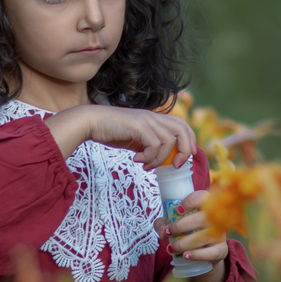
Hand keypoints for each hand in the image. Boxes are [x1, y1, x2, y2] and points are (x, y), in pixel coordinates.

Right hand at [46, 104, 196, 168]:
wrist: (91, 122)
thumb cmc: (110, 131)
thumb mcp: (134, 139)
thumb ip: (147, 145)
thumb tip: (158, 160)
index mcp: (154, 118)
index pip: (181, 123)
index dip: (189, 139)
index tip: (188, 156)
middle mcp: (153, 117)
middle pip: (182, 128)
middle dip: (185, 149)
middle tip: (177, 165)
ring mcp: (146, 120)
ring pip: (168, 141)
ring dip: (160, 159)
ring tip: (147, 165)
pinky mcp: (138, 126)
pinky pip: (154, 145)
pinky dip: (148, 157)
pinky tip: (136, 159)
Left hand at [154, 190, 227, 281]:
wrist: (206, 250)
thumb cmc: (189, 231)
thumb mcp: (176, 222)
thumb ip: (165, 223)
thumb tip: (161, 230)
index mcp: (206, 205)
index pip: (202, 197)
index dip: (190, 202)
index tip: (178, 210)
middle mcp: (217, 218)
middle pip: (202, 218)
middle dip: (180, 226)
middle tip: (167, 233)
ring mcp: (221, 234)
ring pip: (205, 236)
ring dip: (184, 243)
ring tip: (170, 248)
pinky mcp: (221, 250)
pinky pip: (212, 252)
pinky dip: (197, 254)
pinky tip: (185, 255)